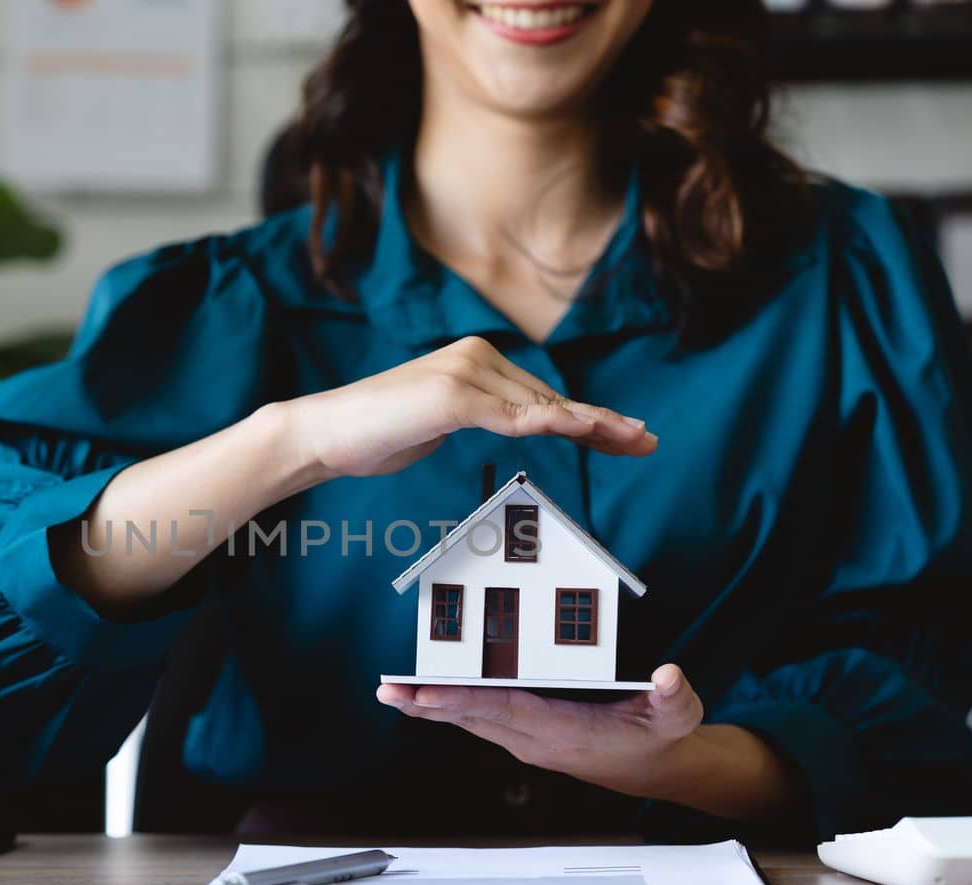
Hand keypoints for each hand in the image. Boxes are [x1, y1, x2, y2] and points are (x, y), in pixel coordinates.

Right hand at [281, 335, 655, 482]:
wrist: (325, 432)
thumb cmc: (375, 434)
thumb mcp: (438, 425)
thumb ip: (478, 417)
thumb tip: (513, 425)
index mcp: (474, 361)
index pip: (541, 396)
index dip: (587, 418)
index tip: (623, 435)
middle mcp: (475, 357)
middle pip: (551, 398)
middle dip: (602, 423)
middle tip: (646, 439)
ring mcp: (464, 374)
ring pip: (540, 405)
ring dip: (591, 424)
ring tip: (630, 438)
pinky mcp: (452, 395)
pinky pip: (511, 415)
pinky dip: (552, 421)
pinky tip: (585, 428)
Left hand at [375, 664, 703, 800]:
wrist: (655, 768)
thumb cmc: (660, 736)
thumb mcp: (677, 715)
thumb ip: (674, 697)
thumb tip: (669, 677)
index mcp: (565, 731)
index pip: (507, 711)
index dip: (466, 701)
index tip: (429, 694)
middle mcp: (537, 739)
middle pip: (476, 718)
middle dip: (430, 705)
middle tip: (390, 691)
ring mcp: (528, 740)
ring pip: (471, 721)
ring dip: (430, 708)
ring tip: (391, 693)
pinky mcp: (525, 736)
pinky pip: (480, 720)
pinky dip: (449, 707)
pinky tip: (422, 698)